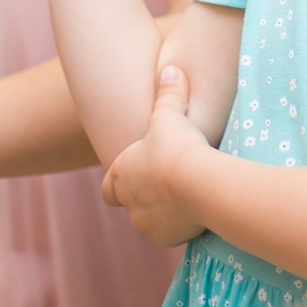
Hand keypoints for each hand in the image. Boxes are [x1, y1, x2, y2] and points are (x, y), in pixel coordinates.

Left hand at [101, 63, 213, 245]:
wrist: (199, 184)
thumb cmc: (177, 146)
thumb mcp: (171, 114)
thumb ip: (169, 93)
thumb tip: (171, 68)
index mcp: (120, 175)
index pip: (108, 188)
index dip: (119, 182)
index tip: (135, 176)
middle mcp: (128, 203)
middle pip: (132, 204)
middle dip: (147, 196)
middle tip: (168, 182)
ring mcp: (146, 223)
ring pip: (151, 220)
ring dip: (164, 211)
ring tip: (186, 196)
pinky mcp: (166, 239)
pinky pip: (171, 233)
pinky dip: (181, 225)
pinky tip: (197, 211)